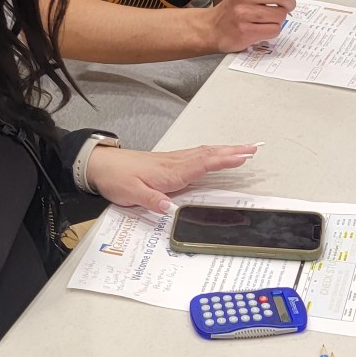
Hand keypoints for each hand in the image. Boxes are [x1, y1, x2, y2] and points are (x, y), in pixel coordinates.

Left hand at [85, 143, 258, 214]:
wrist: (101, 165)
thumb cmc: (117, 178)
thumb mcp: (130, 194)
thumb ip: (150, 200)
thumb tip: (167, 208)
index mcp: (170, 172)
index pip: (202, 164)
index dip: (223, 161)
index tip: (242, 157)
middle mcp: (174, 163)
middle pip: (208, 154)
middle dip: (232, 151)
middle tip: (254, 148)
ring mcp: (173, 161)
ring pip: (204, 153)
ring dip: (225, 150)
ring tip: (244, 149)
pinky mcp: (168, 162)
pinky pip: (196, 155)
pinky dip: (211, 153)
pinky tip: (216, 154)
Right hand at [210, 0, 294, 52]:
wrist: (214, 28)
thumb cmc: (234, 4)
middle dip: (289, 3)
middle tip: (286, 7)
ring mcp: (243, 13)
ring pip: (280, 15)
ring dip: (280, 19)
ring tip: (270, 18)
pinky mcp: (245, 31)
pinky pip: (273, 30)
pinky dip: (273, 31)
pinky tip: (264, 28)